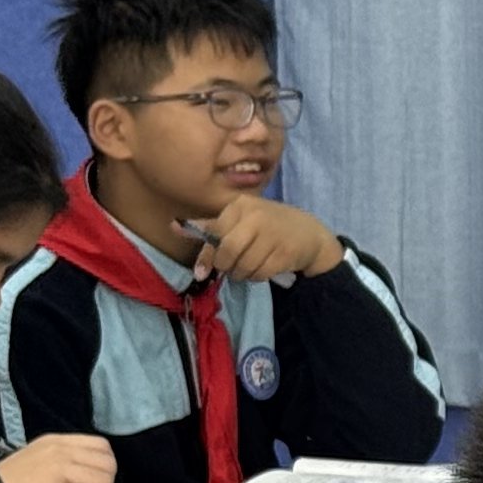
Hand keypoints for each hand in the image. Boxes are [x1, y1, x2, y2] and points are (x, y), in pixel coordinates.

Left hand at [191, 193, 342, 283]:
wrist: (309, 234)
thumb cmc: (268, 226)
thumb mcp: (240, 220)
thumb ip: (209, 226)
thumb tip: (173, 225)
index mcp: (241, 205)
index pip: (214, 234)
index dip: (207, 256)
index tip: (202, 272)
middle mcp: (256, 216)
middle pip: (228, 251)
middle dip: (226, 266)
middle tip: (231, 268)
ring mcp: (272, 233)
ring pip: (243, 265)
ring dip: (241, 274)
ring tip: (249, 268)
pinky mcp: (285, 252)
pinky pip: (259, 273)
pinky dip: (257, 277)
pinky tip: (263, 269)